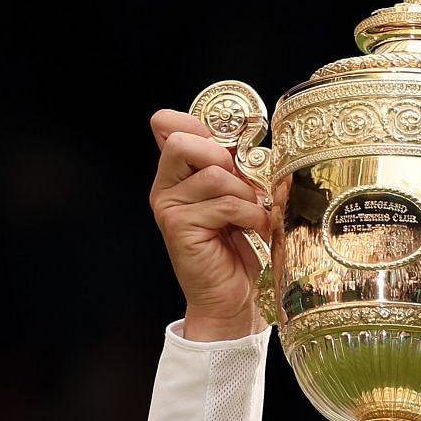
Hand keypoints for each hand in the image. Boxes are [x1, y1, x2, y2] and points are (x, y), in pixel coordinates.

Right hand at [148, 110, 270, 341]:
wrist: (229, 295)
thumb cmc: (236, 247)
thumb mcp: (236, 196)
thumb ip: (230, 167)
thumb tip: (248, 140)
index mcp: (176, 173)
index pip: (168, 126)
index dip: (199, 126)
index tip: (228, 147)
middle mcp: (165, 186)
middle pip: (182, 142)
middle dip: (221, 156)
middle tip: (242, 184)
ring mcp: (168, 206)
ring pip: (212, 175)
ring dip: (245, 194)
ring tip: (254, 215)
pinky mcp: (178, 226)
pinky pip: (223, 204)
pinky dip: (250, 215)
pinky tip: (256, 229)